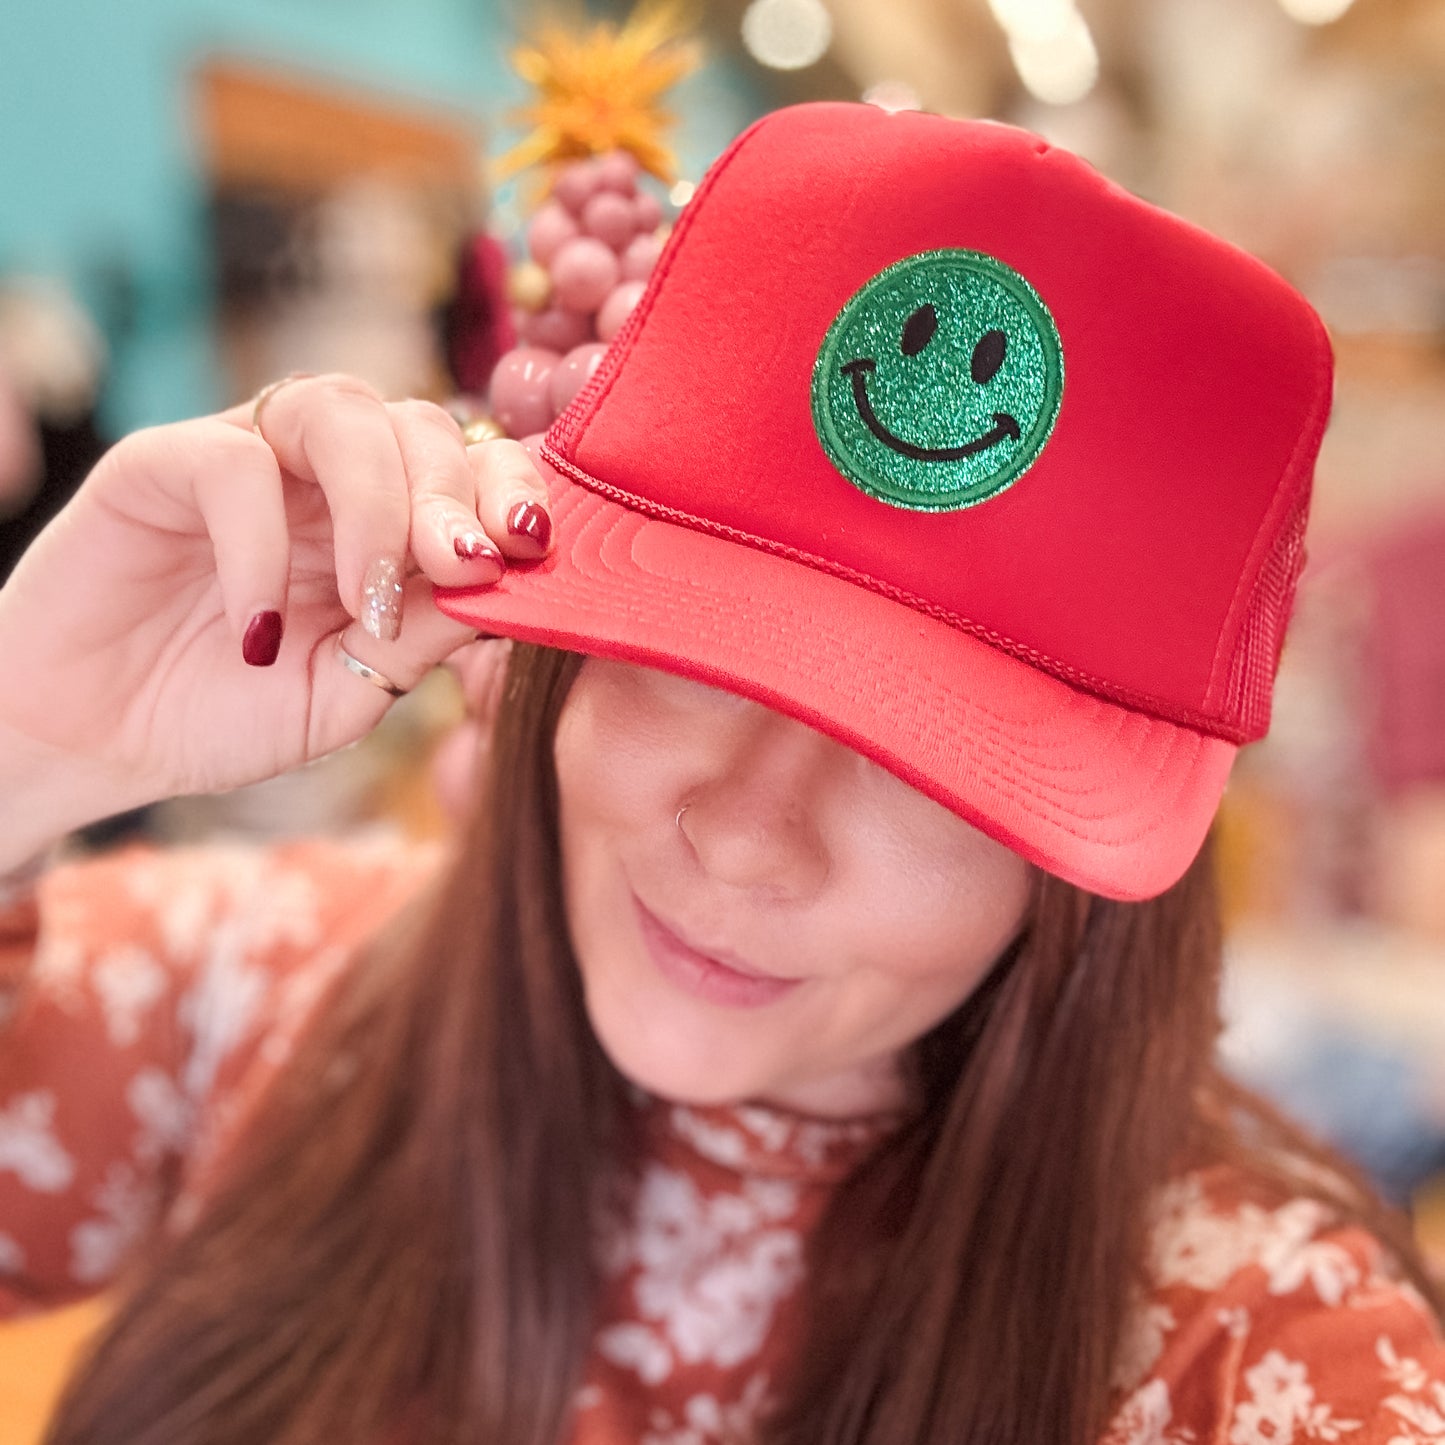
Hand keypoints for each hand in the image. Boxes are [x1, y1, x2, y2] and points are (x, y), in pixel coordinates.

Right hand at [0, 374, 551, 851]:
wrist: (99, 741)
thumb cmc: (227, 713)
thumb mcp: (349, 691)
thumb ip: (424, 638)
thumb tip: (506, 588)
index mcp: (387, 524)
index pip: (472, 465)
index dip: (511, 489)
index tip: (528, 547)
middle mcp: (326, 479)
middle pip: (421, 423)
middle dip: (454, 495)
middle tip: (459, 569)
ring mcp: (250, 461)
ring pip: (338, 411)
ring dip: (377, 501)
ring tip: (369, 599)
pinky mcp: (162, 464)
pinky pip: (233, 463)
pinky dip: (261, 542)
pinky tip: (259, 625)